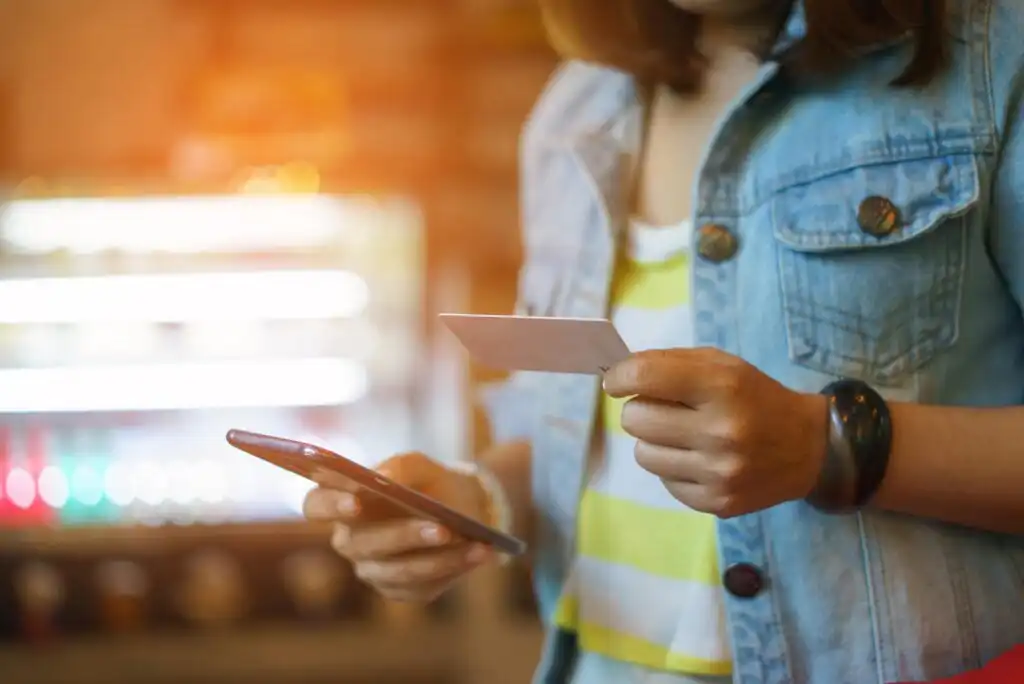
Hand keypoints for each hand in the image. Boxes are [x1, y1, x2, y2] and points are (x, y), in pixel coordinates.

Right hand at [302, 452, 493, 602]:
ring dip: (439, 557)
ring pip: (399, 570)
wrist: (462, 507)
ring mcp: (373, 570)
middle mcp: (351, 542)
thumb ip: (401, 466)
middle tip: (441, 528)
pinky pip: (422, 585)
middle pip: (362, 544)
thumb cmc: (429, 483)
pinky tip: (478, 553)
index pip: (315, 505)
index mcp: (344, 505)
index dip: (330, 504)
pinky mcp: (401, 590)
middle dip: (403, 535)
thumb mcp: (420, 465)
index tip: (356, 500)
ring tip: (472, 541)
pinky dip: (453, 567)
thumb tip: (384, 479)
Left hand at [603, 348, 826, 517]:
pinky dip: (673, 468)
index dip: (620, 377)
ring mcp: (718, 473)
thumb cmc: (756, 398)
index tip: (617, 382)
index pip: (645, 377)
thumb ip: (670, 364)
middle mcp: (720, 432)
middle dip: (641, 410)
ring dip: (654, 441)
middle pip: (635, 419)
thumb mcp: (723, 366)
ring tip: (682, 436)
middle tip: (664, 410)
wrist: (809, 448)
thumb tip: (618, 376)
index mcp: (722, 387)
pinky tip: (698, 459)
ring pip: (643, 454)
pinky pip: (664, 481)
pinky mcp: (716, 502)